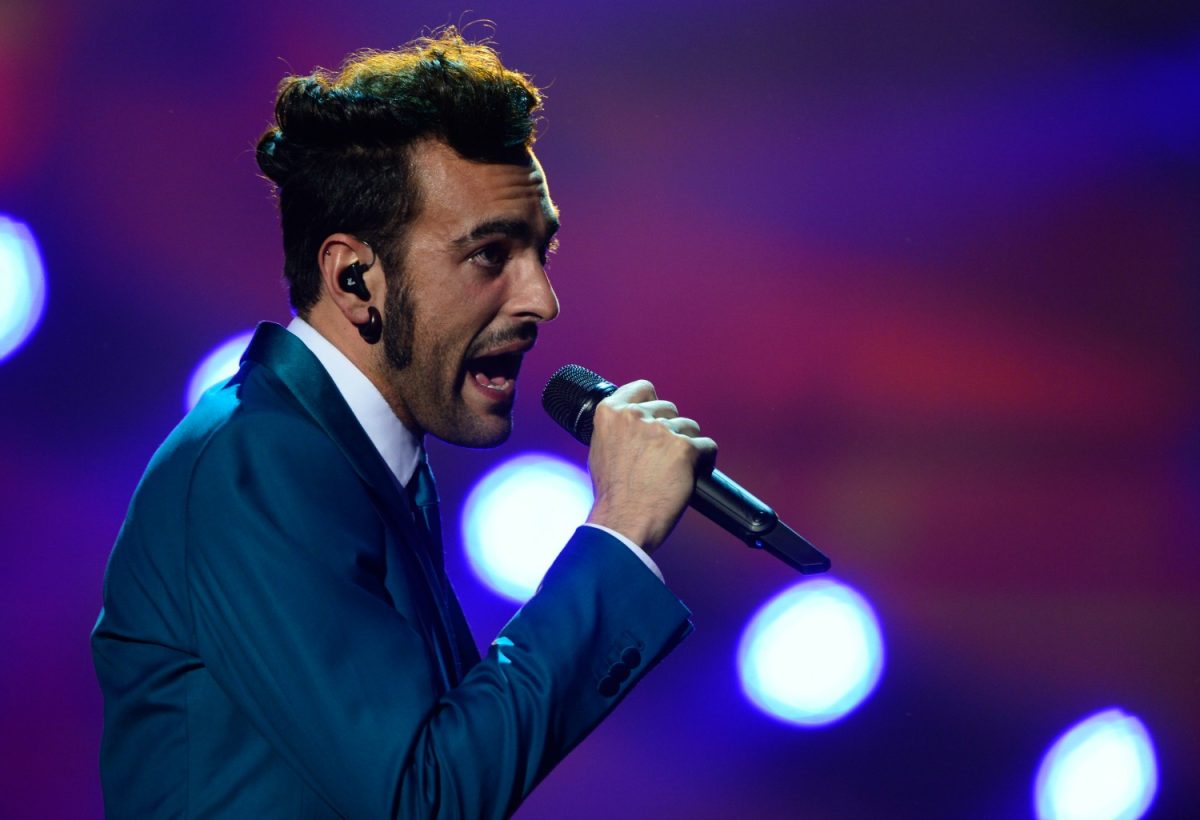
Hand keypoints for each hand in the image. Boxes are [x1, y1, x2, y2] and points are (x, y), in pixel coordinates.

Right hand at [585, 380, 716, 553]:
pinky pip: (707, 446)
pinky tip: (692, 474)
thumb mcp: (600, 450)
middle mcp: (636, 416)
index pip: (643, 388)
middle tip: (661, 457)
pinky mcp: (684, 448)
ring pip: (690, 427)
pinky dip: (705, 461)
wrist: (623, 522)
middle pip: (669, 409)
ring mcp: (661, 431)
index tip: (655, 417)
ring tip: (673, 470)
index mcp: (610, 412)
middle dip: (670, 430)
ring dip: (687, 446)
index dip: (652, 403)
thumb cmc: (612, 494)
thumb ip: (617, 430)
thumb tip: (634, 423)